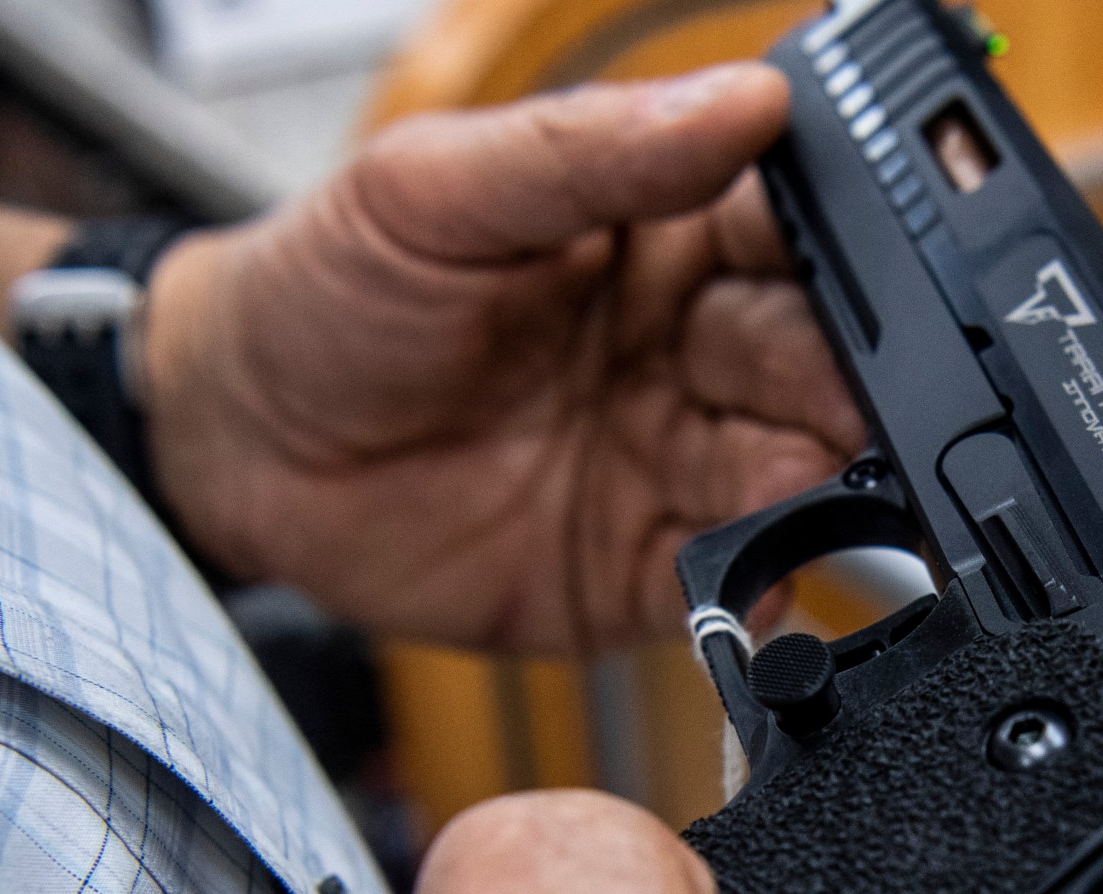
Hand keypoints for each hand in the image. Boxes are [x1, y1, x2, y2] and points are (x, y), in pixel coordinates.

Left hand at [146, 65, 864, 653]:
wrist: (232, 447)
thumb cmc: (326, 292)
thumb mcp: (435, 190)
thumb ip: (590, 150)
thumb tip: (747, 99)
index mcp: (663, 235)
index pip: (794, 234)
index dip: (847, 255)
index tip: (869, 279)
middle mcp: (690, 352)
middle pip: (817, 362)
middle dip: (846, 383)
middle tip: (843, 401)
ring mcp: (672, 464)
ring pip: (797, 476)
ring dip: (825, 487)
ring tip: (813, 488)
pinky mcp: (644, 573)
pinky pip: (735, 584)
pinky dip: (765, 586)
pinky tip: (767, 579)